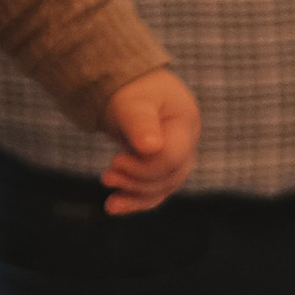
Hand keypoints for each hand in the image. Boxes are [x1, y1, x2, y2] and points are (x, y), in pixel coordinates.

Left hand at [100, 69, 199, 213]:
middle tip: (107, 176)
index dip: (144, 166)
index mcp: (185, 122)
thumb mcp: (132, 101)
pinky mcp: (161, 167)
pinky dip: (135, 200)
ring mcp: (177, 156)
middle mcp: (186, 142)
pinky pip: (154, 190)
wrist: (125, 87)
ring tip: (109, 193)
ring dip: (134, 194)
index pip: (171, 157)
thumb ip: (140, 122)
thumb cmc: (129, 89)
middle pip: (170, 176)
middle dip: (137, 181)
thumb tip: (150, 147)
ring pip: (163, 187)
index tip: (115, 161)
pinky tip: (114, 207)